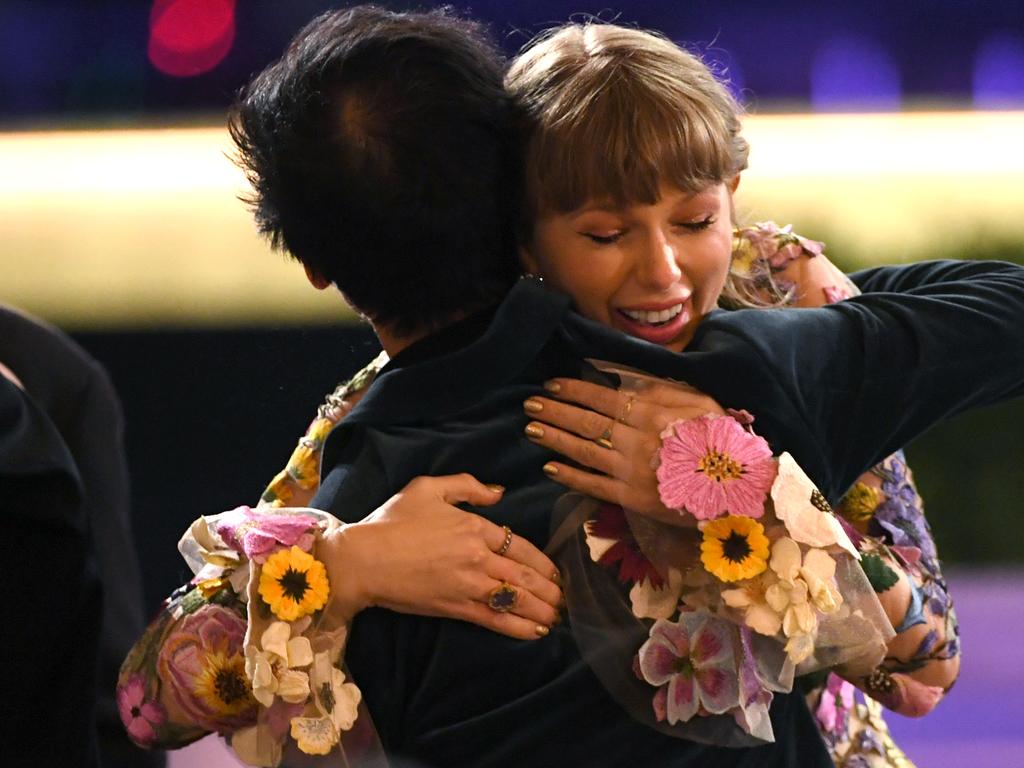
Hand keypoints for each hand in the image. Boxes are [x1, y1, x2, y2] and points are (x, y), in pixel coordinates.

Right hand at [323, 474, 562, 639]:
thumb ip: (467, 485)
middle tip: (566, 599)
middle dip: (551, 589)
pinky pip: (496, 619)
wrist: (364, 559)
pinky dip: (519, 626)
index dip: (544, 562)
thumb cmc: (392, 521)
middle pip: (526, 574)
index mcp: (475, 527)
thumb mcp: (428, 488)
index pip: (522, 545)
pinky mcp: (456, 608)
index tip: (556, 572)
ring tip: (557, 616)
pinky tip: (536, 631)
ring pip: (517, 598)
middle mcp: (479, 556)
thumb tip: (499, 492)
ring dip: (542, 609)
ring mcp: (469, 585)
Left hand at [523, 377, 723, 524]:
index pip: (603, 398)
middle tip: (529, 404)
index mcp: (652, 412)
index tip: (552, 384)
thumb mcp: (698, 402)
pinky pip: (593, 484)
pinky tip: (549, 468)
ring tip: (531, 429)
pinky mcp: (632, 498)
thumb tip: (623, 380)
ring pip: (584, 450)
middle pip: (586, 422)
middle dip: (555, 411)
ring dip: (554, 439)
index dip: (574, 390)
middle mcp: (636, 439)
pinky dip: (569, 476)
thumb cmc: (721, 441)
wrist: (740, 489)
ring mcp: (632, 470)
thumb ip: (660, 389)